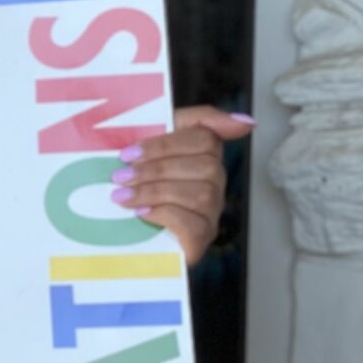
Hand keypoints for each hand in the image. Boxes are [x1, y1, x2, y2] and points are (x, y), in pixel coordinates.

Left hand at [112, 107, 253, 265]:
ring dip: (155, 191)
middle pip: (206, 165)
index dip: (167, 143)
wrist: (117, 237)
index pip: (206, 137)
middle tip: (121, 176)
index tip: (130, 153)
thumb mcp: (150, 148)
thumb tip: (245, 121)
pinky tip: (141, 213)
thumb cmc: (135, 187)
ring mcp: (210, 214)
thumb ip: (186, 122)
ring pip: (202, 194)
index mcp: (201, 156)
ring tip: (123, 196)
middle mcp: (213, 184)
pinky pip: (195, 225)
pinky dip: (165, 215)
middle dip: (157, 169)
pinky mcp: (201, 240)